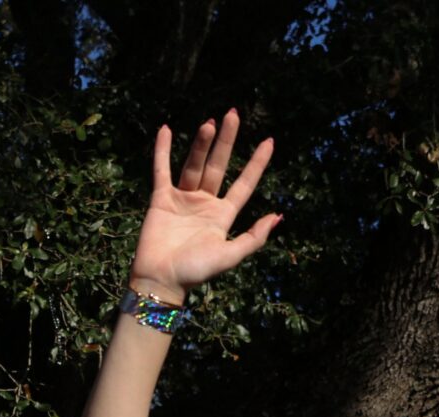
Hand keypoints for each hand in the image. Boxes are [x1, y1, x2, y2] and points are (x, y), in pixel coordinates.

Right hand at [127, 110, 280, 294]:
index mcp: (223, 215)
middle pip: (218, 166)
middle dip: (226, 141)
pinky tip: (166, 131)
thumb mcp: (230, 256)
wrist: (160, 279)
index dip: (257, 164)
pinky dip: (162, 152)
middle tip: (233, 115)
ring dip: (201, 144)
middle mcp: (204, 202)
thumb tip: (278, 215)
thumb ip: (253, 237)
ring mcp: (182, 199)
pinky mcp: (161, 199)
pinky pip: (162, 171)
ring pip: (194, 165)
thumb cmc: (195, 272)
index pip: (244, 184)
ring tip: (209, 123)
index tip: (269, 141)